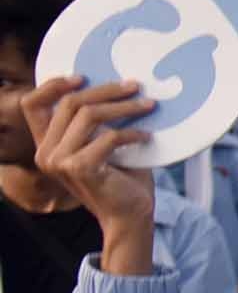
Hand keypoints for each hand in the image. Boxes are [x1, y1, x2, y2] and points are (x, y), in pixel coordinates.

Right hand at [24, 77, 156, 271]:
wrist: (129, 216)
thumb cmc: (122, 178)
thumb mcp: (103, 143)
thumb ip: (97, 121)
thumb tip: (117, 84)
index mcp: (47, 144)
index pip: (33, 105)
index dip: (53, 85)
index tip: (84, 76)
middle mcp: (46, 152)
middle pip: (70, 103)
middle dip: (107, 90)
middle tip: (135, 86)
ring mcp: (60, 161)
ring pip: (90, 115)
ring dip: (124, 107)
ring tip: (149, 105)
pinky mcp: (80, 168)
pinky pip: (109, 137)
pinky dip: (132, 133)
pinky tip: (148, 137)